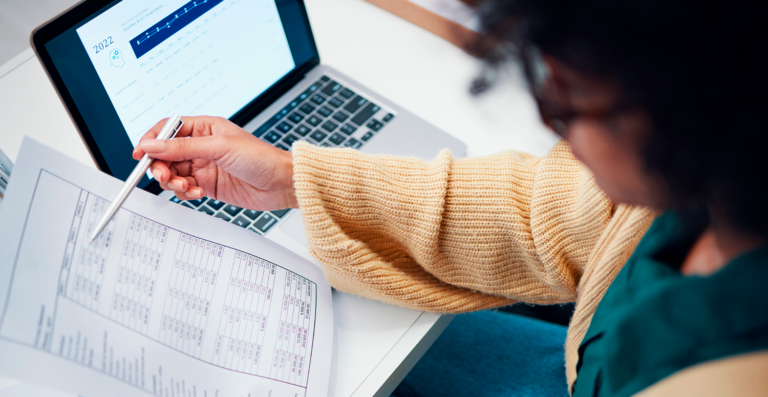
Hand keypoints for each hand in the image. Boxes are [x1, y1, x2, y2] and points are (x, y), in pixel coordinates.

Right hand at [133, 116, 297, 210]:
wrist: (282, 183)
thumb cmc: (261, 158)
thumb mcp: (220, 148)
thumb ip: (183, 148)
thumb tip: (153, 145)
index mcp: (205, 127)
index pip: (168, 129)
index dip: (152, 140)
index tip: (141, 153)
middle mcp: (202, 146)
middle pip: (166, 154)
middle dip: (161, 166)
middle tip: (165, 176)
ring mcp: (204, 166)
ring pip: (173, 173)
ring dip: (174, 181)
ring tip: (187, 186)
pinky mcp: (208, 185)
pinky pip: (185, 188)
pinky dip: (185, 192)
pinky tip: (197, 192)